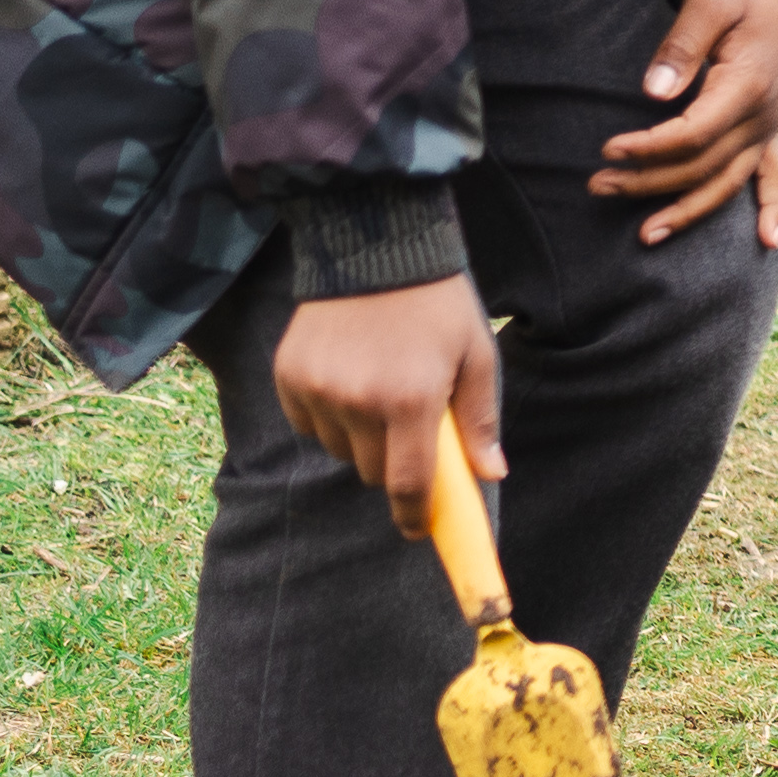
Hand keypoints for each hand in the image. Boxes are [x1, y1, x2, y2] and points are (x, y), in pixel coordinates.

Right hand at [276, 275, 504, 541]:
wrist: (375, 247)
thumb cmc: (437, 304)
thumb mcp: (476, 356)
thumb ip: (479, 420)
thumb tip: (489, 475)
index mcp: (410, 400)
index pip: (408, 485)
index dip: (414, 516)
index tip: (417, 529)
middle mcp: (357, 401)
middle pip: (372, 472)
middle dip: (395, 465)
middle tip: (411, 429)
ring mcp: (317, 389)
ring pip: (339, 450)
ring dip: (360, 439)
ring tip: (380, 390)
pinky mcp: (288, 376)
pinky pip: (308, 424)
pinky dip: (327, 416)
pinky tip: (348, 377)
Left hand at [599, 0, 777, 250]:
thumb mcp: (709, 2)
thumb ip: (681, 48)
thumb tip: (652, 93)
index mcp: (747, 86)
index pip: (692, 135)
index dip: (649, 148)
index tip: (607, 150)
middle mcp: (764, 115)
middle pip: (703, 166)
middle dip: (649, 182)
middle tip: (597, 186)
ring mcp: (770, 125)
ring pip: (730, 182)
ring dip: (689, 211)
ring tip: (647, 235)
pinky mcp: (771, 127)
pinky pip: (774, 175)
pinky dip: (773, 208)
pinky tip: (768, 242)